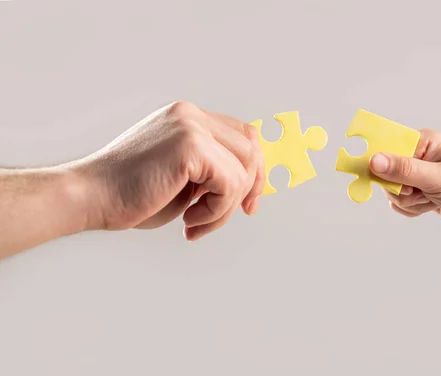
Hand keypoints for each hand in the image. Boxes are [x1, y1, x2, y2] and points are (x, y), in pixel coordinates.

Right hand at [73, 101, 264, 239]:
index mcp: (189, 119)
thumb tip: (248, 186)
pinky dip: (217, 211)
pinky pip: (230, 183)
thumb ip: (213, 173)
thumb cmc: (129, 195)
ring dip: (226, 207)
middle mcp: (191, 115)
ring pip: (244, 169)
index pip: (243, 137)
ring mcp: (191, 126)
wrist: (89, 197)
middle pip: (251, 149)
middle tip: (228, 215)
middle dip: (248, 189)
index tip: (247, 203)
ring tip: (195, 221)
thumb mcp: (183, 179)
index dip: (253, 172)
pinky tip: (189, 220)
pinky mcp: (190, 145)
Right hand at [368, 129, 440, 225]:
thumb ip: (404, 170)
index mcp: (421, 141)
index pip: (387, 148)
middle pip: (385, 174)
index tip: (385, 179)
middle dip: (401, 190)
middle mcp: (417, 155)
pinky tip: (430, 205)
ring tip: (431, 198)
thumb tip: (374, 160)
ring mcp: (417, 174)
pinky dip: (413, 209)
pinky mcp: (419, 191)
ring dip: (410, 202)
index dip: (381, 165)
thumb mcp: (437, 177)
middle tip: (420, 192)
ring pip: (393, 192)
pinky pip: (401, 203)